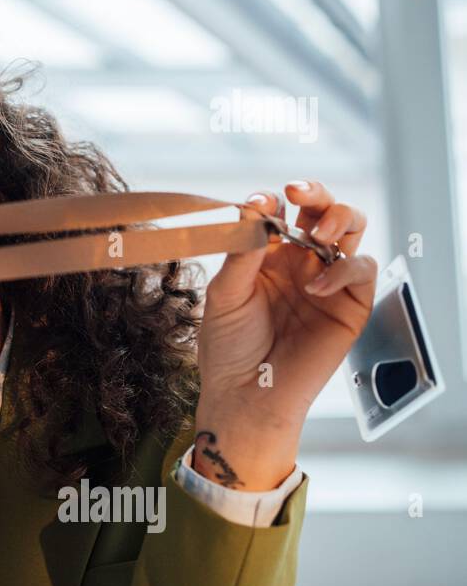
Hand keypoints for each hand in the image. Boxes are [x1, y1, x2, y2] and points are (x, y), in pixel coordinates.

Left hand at [193, 180, 378, 489]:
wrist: (246, 394)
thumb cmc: (229, 348)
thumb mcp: (225, 295)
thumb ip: (242, 253)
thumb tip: (254, 209)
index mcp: (266, 256)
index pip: (279, 212)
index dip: (271, 201)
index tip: (259, 203)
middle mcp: (299, 262)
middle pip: (321, 210)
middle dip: (316, 193)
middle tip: (298, 191)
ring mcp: (326, 280)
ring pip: (350, 229)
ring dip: (338, 218)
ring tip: (316, 233)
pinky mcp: (350, 304)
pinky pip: (360, 270)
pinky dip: (344, 268)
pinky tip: (316, 284)